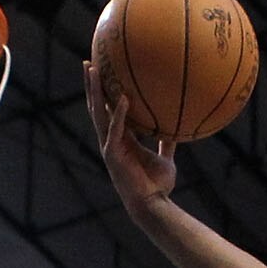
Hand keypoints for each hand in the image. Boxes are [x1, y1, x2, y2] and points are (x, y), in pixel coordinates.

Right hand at [83, 59, 175, 204]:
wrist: (153, 205)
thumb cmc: (158, 185)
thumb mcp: (165, 158)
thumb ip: (167, 143)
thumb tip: (178, 128)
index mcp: (121, 139)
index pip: (108, 110)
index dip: (104, 93)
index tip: (102, 72)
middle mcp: (111, 140)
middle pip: (97, 107)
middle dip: (91, 85)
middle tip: (88, 63)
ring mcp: (109, 147)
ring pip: (98, 114)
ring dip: (95, 92)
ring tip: (93, 70)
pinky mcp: (113, 155)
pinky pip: (115, 130)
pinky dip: (120, 114)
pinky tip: (123, 97)